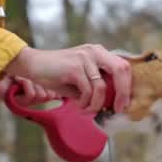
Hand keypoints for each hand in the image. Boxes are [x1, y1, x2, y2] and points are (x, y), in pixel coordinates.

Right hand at [2, 45, 130, 113]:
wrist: (33, 65)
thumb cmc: (57, 75)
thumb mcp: (82, 79)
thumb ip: (97, 86)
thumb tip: (114, 104)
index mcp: (99, 53)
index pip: (123, 66)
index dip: (128, 86)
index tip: (124, 104)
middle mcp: (95, 51)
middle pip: (121, 70)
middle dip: (123, 93)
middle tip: (117, 109)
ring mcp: (85, 58)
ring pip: (102, 88)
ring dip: (95, 105)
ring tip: (86, 110)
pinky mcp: (75, 67)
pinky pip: (88, 91)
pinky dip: (84, 103)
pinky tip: (77, 104)